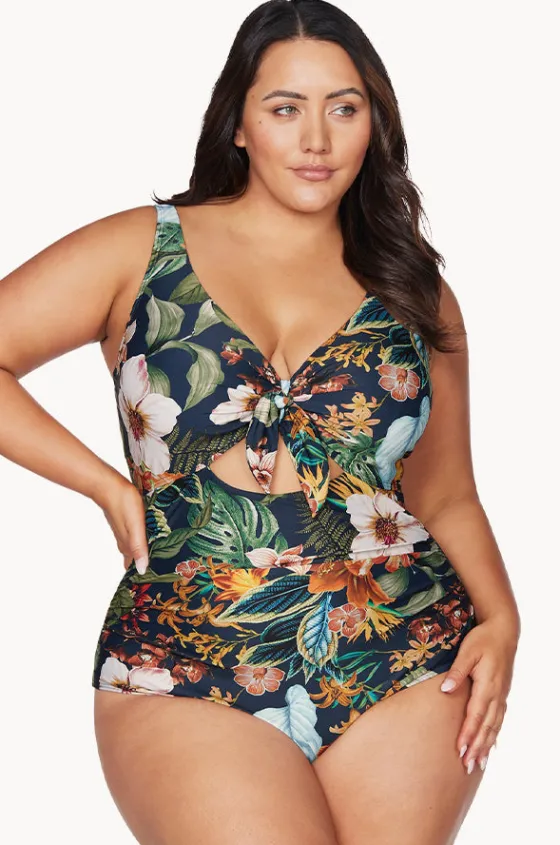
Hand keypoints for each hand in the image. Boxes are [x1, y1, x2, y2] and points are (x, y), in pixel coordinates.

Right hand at [92, 472, 149, 574]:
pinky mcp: (123, 522)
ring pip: (133, 549)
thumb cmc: (124, 504)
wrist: (108, 486)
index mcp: (128, 545)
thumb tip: (141, 570)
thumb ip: (139, 547)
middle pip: (134, 559)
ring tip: (154, 560)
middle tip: (157, 575)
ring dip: (142, 555)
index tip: (152, 584)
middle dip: (143, 567)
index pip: (134, 567)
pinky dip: (140, 543)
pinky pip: (132, 538)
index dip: (142, 575)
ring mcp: (122, 532)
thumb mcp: (135, 527)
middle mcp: (124, 541)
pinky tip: (146, 540)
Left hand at [439, 612, 519, 773]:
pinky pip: (499, 719)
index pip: (475, 715)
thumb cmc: (483, 639)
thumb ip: (456, 672)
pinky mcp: (502, 693)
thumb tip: (445, 690)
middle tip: (467, 766)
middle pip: (486, 726)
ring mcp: (501, 695)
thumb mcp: (467, 651)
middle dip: (476, 747)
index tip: (460, 750)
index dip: (468, 734)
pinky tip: (490, 746)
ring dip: (485, 745)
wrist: (503, 631)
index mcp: (487, 685)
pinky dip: (494, 734)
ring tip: (478, 764)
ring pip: (494, 726)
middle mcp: (496, 694)